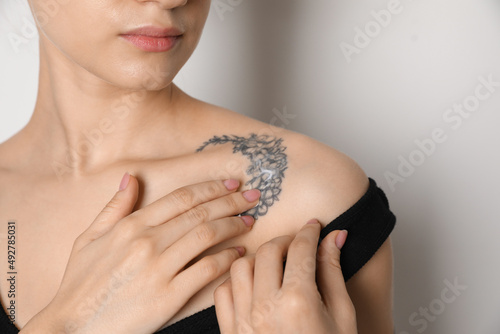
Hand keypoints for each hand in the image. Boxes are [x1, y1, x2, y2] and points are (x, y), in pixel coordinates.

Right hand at [20, 174, 259, 333]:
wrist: (72, 326)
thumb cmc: (80, 284)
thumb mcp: (88, 239)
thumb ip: (114, 207)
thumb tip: (131, 177)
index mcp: (131, 226)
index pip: (182, 198)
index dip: (211, 188)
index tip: (231, 184)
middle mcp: (148, 242)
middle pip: (200, 213)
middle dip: (232, 202)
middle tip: (254, 196)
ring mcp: (159, 269)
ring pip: (207, 237)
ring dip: (233, 226)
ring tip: (250, 222)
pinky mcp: (168, 296)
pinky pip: (206, 271)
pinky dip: (227, 259)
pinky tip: (240, 254)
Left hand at [214, 220, 357, 333]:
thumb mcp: (342, 316)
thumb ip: (333, 272)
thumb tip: (335, 238)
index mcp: (299, 301)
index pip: (301, 249)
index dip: (309, 232)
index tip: (313, 227)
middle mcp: (266, 307)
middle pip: (269, 251)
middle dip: (285, 240)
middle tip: (297, 244)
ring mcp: (244, 320)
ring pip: (241, 266)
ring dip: (258, 258)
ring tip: (275, 263)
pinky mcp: (231, 332)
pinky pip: (223, 292)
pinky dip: (235, 281)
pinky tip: (252, 283)